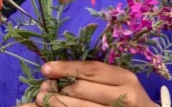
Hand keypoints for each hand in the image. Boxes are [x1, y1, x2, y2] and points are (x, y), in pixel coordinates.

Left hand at [22, 60, 157, 106]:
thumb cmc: (129, 98)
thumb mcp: (120, 82)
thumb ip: (96, 77)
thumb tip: (58, 71)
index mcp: (124, 78)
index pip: (90, 70)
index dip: (66, 68)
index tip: (46, 68)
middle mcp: (123, 97)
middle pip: (82, 91)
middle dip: (57, 90)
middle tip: (42, 89)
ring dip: (57, 104)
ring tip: (41, 100)